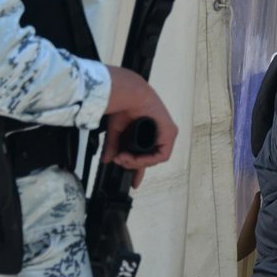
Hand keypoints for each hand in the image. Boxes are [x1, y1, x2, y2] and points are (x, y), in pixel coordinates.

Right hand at [103, 66, 179, 187]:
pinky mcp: (170, 133)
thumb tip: (106, 160)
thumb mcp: (117, 132)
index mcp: (147, 132)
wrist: (128, 93)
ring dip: (137, 162)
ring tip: (123, 158)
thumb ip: (113, 146)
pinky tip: (134, 158)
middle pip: (149, 159)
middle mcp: (159, 133)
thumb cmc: (123, 106)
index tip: (134, 182)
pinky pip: (161, 155)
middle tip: (119, 162)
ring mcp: (166, 134)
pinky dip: (147, 159)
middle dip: (133, 165)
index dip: (139, 169)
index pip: (147, 155)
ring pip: (154, 159)